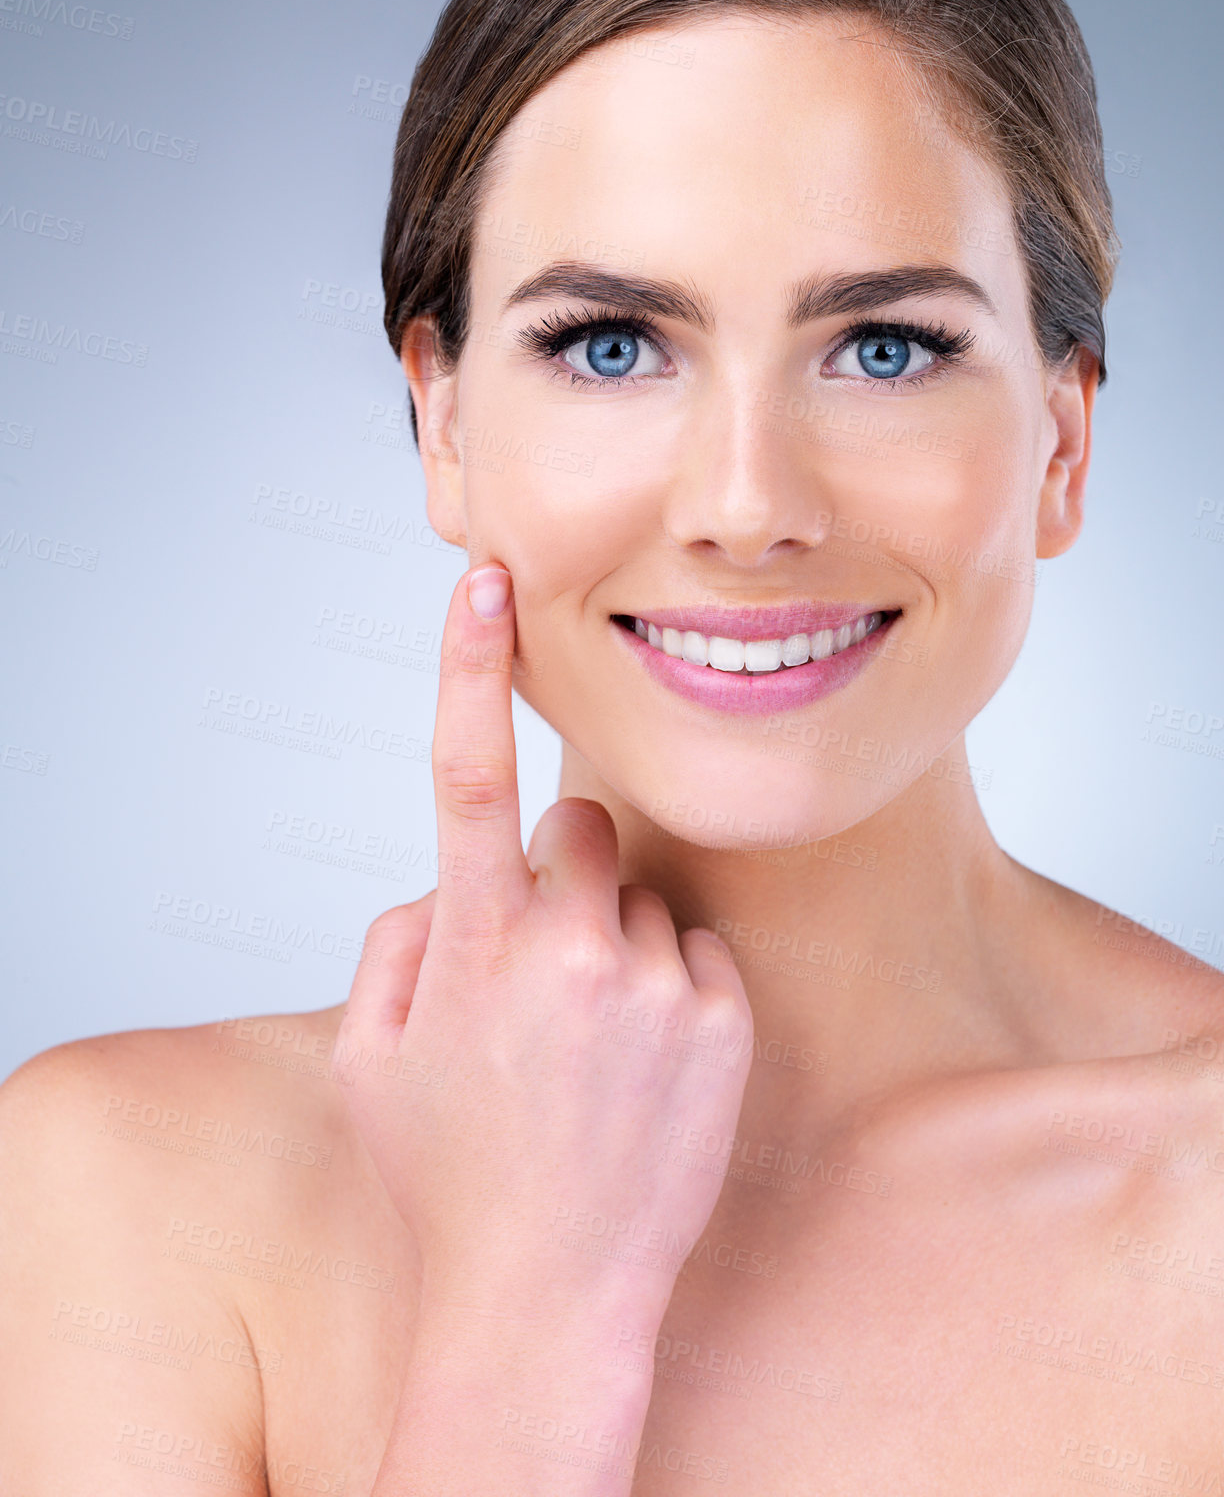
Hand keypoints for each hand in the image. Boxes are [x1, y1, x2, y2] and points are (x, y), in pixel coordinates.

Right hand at [333, 561, 753, 1307]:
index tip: (484, 578)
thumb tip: (446, 886)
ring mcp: (652, 981)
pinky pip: (694, 951)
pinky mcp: (721, 1017)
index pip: (464, 772)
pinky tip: (643, 1071)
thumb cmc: (445, 1176)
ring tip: (591, 1052)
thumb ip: (395, 942)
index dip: (465, 665)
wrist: (546, 1297)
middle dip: (559, 874)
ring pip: (639, 897)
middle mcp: (567, 944)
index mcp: (470, 942)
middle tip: (541, 973)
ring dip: (614, 947)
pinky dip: (671, 990)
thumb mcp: (368, 1060)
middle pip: (579, 825)